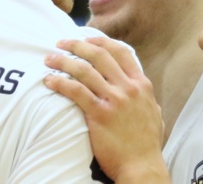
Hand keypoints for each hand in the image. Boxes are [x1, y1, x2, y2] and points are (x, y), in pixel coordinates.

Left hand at [43, 37, 168, 182]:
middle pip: (99, 55)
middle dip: (77, 45)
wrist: (142, 165)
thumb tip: (140, 90)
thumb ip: (144, 98)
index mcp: (142, 85)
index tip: (86, 38)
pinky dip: (60, 82)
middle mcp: (129, 88)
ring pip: (84, 69)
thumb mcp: (153, 113)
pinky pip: (75, 91)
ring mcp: (114, 100)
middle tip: (60, 42)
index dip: (101, 41)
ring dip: (63, 61)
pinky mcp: (99, 114)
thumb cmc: (146, 144)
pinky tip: (49, 81)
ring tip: (49, 59)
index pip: (121, 52)